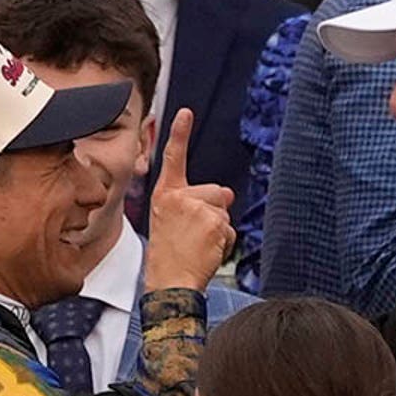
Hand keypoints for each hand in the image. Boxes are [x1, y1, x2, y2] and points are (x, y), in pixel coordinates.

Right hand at [145, 108, 235, 292]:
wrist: (170, 282)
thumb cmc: (170, 255)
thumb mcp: (176, 223)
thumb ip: (198, 203)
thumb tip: (228, 193)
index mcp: (165, 195)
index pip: (174, 159)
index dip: (179, 134)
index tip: (185, 113)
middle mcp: (179, 197)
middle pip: (215, 191)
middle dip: (213, 212)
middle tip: (192, 236)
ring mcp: (196, 208)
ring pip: (224, 210)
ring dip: (219, 229)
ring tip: (198, 245)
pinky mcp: (212, 220)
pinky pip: (230, 228)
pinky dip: (224, 242)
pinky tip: (207, 251)